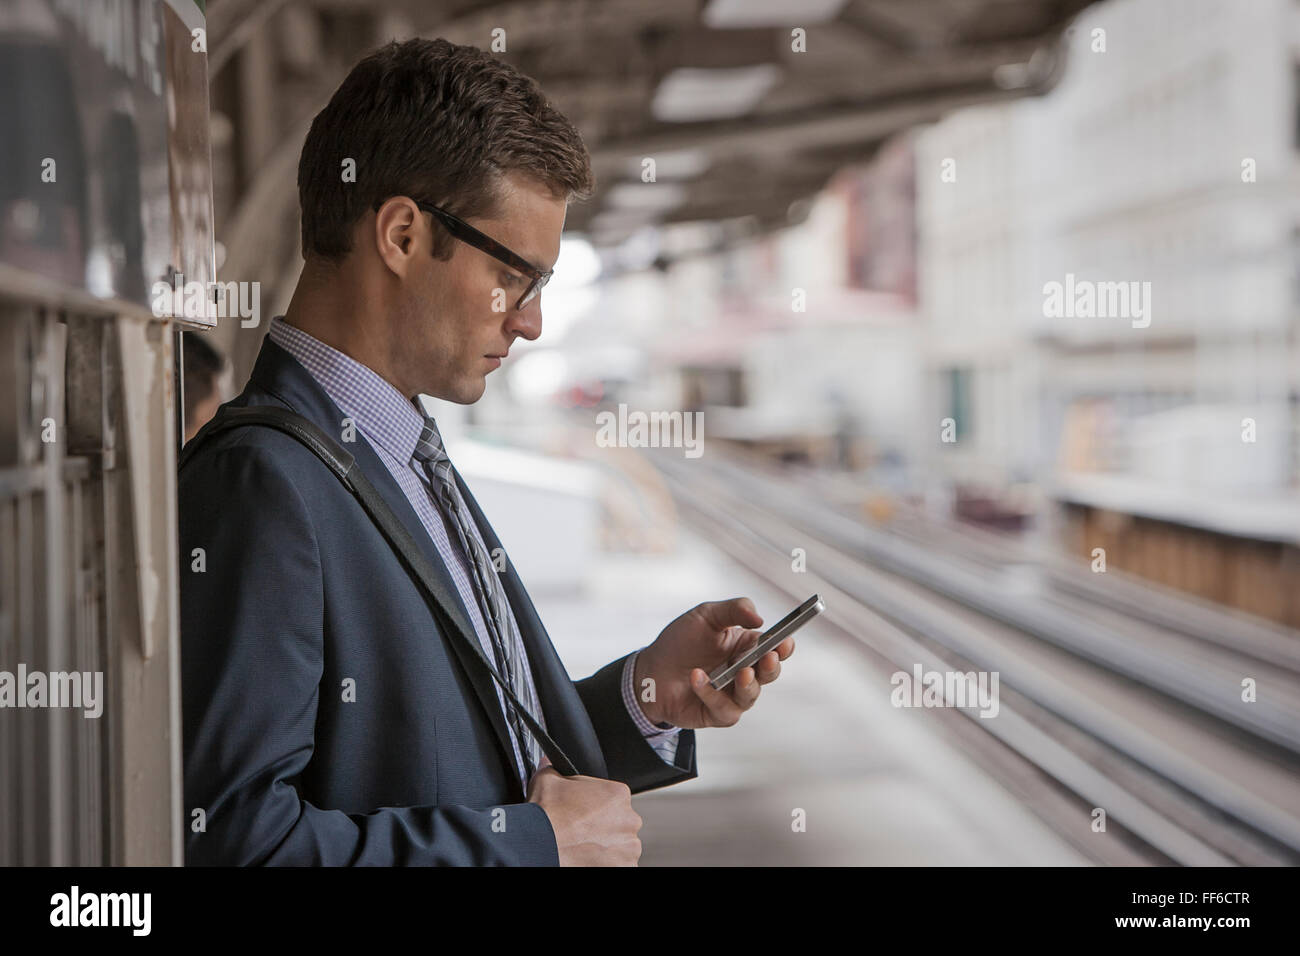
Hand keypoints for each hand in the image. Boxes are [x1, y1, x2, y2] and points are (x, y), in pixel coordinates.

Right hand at [527, 767, 641, 865]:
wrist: (539, 844)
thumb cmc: (546, 814)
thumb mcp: (547, 780)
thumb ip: (553, 768)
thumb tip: (548, 761)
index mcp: (618, 794)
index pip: (613, 800)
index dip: (596, 808)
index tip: (583, 816)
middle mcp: (630, 820)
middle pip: (619, 824)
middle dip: (604, 829)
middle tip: (582, 834)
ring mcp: (629, 847)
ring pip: (620, 847)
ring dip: (606, 848)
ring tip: (583, 848)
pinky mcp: (625, 868)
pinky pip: (619, 865)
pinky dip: (606, 863)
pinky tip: (588, 860)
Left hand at [633, 597, 794, 729]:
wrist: (650, 669)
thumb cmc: (680, 641)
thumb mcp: (706, 615)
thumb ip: (734, 610)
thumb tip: (759, 618)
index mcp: (747, 647)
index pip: (775, 648)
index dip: (784, 646)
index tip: (785, 642)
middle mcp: (745, 672)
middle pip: (769, 673)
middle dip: (771, 666)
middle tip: (767, 657)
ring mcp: (733, 695)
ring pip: (751, 695)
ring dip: (747, 684)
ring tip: (741, 672)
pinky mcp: (717, 713)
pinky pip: (724, 709)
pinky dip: (711, 693)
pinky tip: (697, 678)